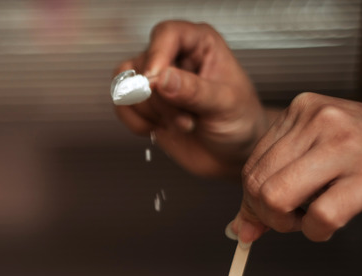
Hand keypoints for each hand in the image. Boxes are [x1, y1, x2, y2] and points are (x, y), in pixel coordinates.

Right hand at [115, 21, 271, 178]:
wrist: (231, 154)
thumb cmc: (239, 122)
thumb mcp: (224, 104)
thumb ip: (193, 90)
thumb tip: (162, 78)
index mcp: (200, 44)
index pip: (166, 34)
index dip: (157, 56)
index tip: (156, 82)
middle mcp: (175, 57)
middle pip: (143, 66)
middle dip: (161, 101)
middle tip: (186, 117)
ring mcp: (157, 82)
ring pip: (127, 86)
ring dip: (150, 113)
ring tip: (180, 123)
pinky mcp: (144, 104)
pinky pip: (122, 106)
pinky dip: (137, 123)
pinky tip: (160, 128)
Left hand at [229, 93, 361, 242]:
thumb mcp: (319, 157)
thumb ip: (275, 185)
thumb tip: (240, 228)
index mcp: (303, 110)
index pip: (251, 166)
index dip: (255, 201)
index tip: (270, 214)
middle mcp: (321, 120)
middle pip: (257, 183)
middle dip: (268, 215)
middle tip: (293, 220)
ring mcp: (346, 145)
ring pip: (277, 197)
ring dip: (290, 224)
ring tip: (312, 220)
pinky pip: (320, 217)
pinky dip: (318, 231)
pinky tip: (331, 224)